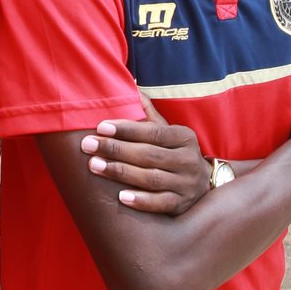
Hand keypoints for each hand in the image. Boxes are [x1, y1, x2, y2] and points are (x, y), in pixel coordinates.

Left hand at [80, 95, 210, 214]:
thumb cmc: (174, 153)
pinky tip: (121, 197)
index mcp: (183, 137)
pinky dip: (142, 200)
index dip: (126, 129)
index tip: (100, 127)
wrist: (203, 184)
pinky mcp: (182, 204)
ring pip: (151, 178)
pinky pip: (161, 203)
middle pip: (148, 154)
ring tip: (95, 166)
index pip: (152, 132)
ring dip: (121, 172)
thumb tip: (131, 85)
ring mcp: (187, 184)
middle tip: (87, 145)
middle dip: (115, 149)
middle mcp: (188, 160)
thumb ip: (148, 113)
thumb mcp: (167, 132)